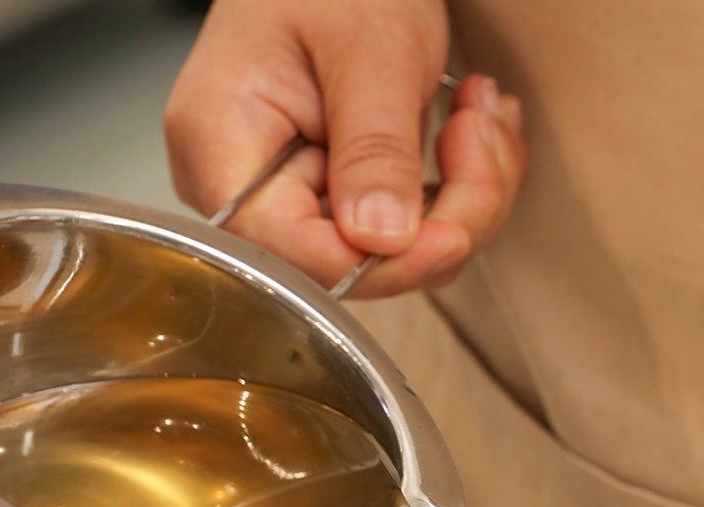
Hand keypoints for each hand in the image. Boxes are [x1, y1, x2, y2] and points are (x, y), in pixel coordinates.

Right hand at [164, 0, 526, 296]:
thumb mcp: (367, 46)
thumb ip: (373, 147)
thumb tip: (380, 242)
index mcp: (220, 144)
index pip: (290, 252)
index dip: (376, 261)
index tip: (452, 233)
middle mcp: (248, 188)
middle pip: (350, 263)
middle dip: (442, 216)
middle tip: (483, 132)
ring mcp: (295, 199)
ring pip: (394, 255)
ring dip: (466, 195)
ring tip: (483, 112)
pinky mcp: (342, 201)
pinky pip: (410, 232)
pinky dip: (462, 186)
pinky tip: (473, 123)